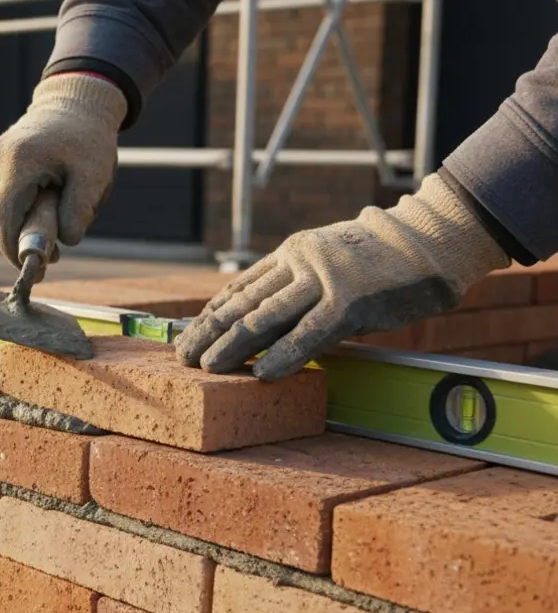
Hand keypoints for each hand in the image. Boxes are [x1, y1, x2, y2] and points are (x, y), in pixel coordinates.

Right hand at [0, 73, 127, 270]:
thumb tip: (66, 241)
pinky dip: (12, 213)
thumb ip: (80, 210)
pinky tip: (38, 215)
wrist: (75, 103)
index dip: (13, 249)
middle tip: (50, 260)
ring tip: (49, 240)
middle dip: (17, 244)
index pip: (3, 219)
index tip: (35, 267)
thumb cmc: (87, 139)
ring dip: (15, 230)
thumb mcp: (94, 175)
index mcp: (19, 162)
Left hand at [174, 173, 510, 380]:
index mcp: (292, 252)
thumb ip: (297, 283)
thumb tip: (264, 321)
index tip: (186, 335)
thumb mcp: (329, 259)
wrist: (432, 239)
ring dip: (232, 346)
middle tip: (182, 356)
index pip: (239, 287)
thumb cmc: (382, 258)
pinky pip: (308, 334)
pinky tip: (260, 373)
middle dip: (208, 332)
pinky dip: (282, 355)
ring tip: (206, 367)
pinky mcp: (350, 302)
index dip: (209, 315)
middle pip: (242, 303)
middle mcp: (300, 263)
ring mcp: (324, 280)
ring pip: (265, 318)